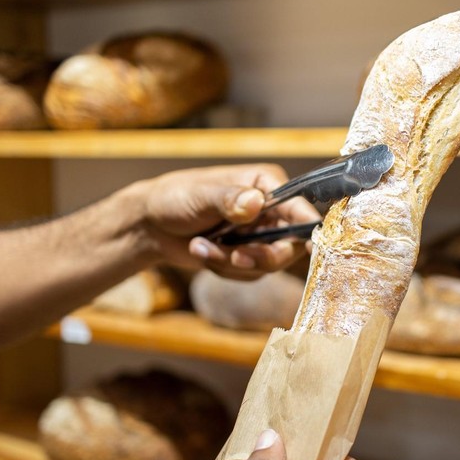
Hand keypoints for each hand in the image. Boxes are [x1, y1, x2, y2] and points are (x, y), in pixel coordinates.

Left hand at [129, 164, 320, 279]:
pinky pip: (249, 274)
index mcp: (266, 185)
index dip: (307, 230)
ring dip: (231, 262)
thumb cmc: (174, 198)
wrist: (151, 225)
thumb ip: (228, 200)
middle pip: (289, 245)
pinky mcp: (247, 255)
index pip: (300, 209)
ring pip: (267, 264)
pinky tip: (202, 251)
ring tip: (201, 246)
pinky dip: (223, 268)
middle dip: (258, 256)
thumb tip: (254, 203)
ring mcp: (260, 235)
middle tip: (234, 257)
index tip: (309, 248)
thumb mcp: (200, 196)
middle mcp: (270, 210)